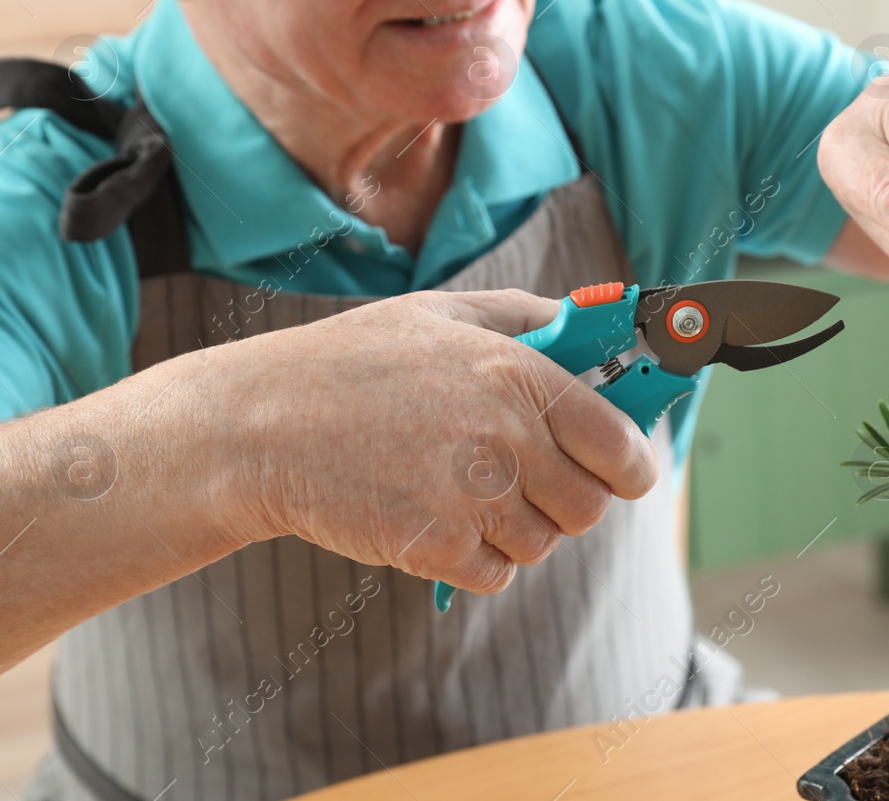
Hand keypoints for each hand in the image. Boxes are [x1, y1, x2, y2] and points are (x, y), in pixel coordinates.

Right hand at [186, 288, 658, 595]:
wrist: (258, 427)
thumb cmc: (350, 364)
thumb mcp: (443, 314)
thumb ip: (528, 319)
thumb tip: (593, 323)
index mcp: (518, 375)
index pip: (621, 446)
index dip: (631, 464)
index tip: (623, 468)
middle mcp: (505, 438)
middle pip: (589, 507)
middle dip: (568, 499)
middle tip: (526, 477)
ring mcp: (470, 499)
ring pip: (542, 543)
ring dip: (516, 528)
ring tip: (460, 486)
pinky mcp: (433, 548)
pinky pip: (495, 574)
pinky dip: (476, 559)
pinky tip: (435, 516)